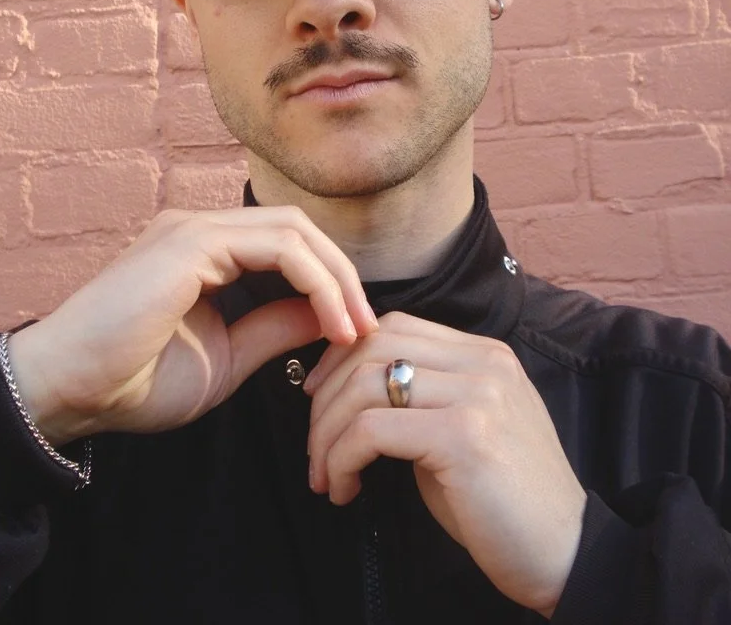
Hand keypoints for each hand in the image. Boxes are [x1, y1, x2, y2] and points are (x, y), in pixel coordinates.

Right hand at [8, 206, 376, 443]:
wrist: (72, 392)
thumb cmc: (136, 381)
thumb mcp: (230, 357)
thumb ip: (276, 328)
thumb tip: (329, 316)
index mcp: (207, 253)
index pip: (288, 246)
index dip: (330, 284)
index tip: (356, 333)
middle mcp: (202, 230)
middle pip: (298, 229)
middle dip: (343, 276)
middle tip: (368, 328)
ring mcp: (195, 229)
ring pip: (293, 230)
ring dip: (335, 278)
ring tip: (356, 329)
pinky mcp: (191, 241)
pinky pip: (276, 247)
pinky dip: (314, 281)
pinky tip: (330, 321)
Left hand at [304, 312, 585, 617]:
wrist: (566, 554)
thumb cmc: (505, 502)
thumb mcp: (464, 430)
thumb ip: (424, 398)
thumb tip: (352, 390)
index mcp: (485, 355)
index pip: (395, 326)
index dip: (344, 356)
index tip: (318, 397)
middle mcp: (483, 363)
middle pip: (373, 345)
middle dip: (326, 394)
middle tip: (315, 445)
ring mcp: (477, 394)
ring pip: (365, 385)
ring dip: (327, 433)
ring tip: (325, 474)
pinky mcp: (463, 435)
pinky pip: (371, 429)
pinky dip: (342, 458)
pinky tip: (345, 489)